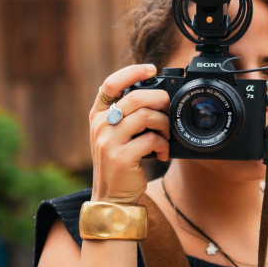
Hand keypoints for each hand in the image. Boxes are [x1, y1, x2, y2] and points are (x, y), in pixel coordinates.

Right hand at [90, 64, 170, 203]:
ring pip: (145, 115)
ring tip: (166, 135)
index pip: (110, 83)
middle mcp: (100, 125)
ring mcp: (109, 141)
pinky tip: (163, 152)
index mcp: (98, 115)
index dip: (132, 72)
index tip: (152, 69)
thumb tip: (158, 95)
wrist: (112, 197)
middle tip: (169, 111)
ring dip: (164, 124)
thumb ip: (127, 115)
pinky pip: (151, 139)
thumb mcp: (116, 135)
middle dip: (160, 100)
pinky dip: (163, 144)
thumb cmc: (120, 162)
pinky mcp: (121, 157)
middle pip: (135, 97)